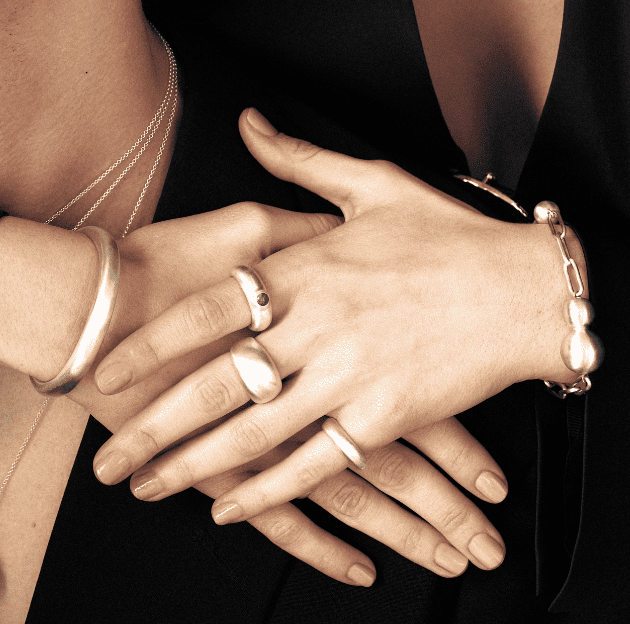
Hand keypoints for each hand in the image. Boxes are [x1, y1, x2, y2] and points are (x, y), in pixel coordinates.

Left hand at [90, 110, 574, 536]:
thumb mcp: (371, 184)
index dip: (151, 344)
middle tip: (106, 458)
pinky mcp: (383, 417)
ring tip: (147, 487)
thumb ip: (298, 160)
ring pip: (255, 433)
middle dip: (154, 427)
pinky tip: (230, 510)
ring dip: (195, 467)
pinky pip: (312, 464)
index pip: (208, 307)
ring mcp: (350, 375)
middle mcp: (318, 323)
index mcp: (307, 265)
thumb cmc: (447, 233)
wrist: (524, 290)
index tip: (105, 372)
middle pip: (217, 384)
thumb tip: (248, 120)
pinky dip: (267, 492)